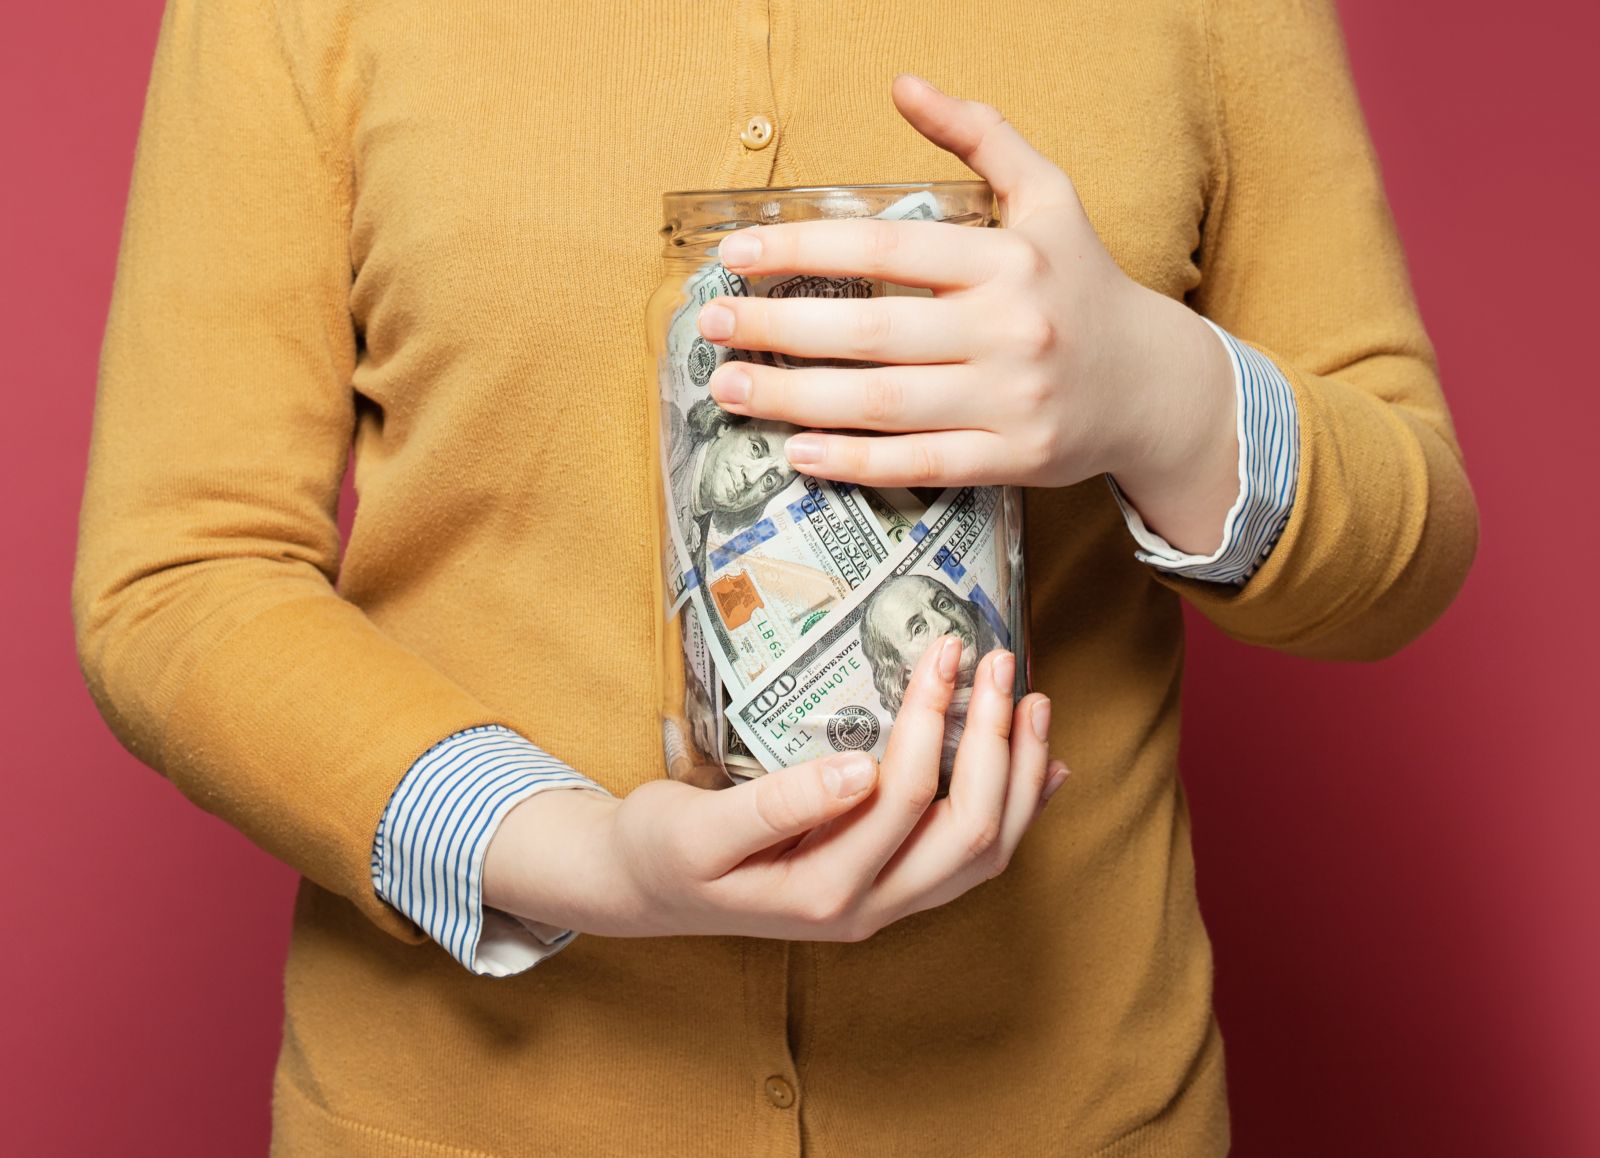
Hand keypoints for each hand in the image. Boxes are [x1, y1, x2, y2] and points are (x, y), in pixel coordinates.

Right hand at [483, 638, 1068, 942]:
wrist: (647, 891)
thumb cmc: (665, 851)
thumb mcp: (696, 828)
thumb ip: (775, 805)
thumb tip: (857, 771)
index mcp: (824, 892)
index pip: (904, 801)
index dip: (932, 722)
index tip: (940, 651)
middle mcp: (870, 909)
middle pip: (969, 834)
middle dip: (993, 743)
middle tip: (998, 662)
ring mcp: (887, 903)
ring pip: (985, 854)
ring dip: (1018, 778)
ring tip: (1033, 704)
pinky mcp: (891, 886)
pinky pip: (972, 859)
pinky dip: (1017, 811)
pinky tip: (1042, 768)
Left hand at [695, 74, 1239, 554]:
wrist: (1154, 384)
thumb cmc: (1082, 284)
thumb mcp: (1048, 197)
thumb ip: (980, 137)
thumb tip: (903, 84)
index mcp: (1009, 257)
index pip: (886, 249)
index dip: (802, 251)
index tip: (735, 255)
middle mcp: (1010, 328)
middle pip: (872, 333)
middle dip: (780, 329)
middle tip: (712, 328)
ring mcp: (1012, 400)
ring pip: (884, 404)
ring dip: (795, 398)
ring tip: (729, 388)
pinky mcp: (1014, 460)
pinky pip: (921, 464)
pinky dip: (856, 463)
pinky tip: (798, 453)